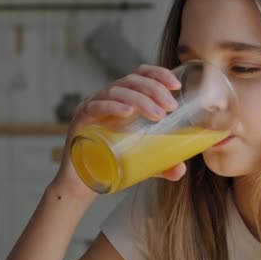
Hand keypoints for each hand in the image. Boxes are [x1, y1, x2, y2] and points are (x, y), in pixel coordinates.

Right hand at [51, 65, 186, 199]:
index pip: (139, 75)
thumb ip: (163, 164)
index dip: (158, 74)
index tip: (176, 85)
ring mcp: (91, 108)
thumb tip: (181, 169)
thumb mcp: (143, 163)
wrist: (81, 186)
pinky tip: (128, 113)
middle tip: (171, 107)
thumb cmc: (111, 165)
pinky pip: (95, 107)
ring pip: (116, 91)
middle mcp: (105, 98)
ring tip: (159, 115)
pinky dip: (113, 107)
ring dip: (140, 100)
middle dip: (154, 89)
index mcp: (121, 100)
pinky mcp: (79, 122)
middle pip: (131, 81)